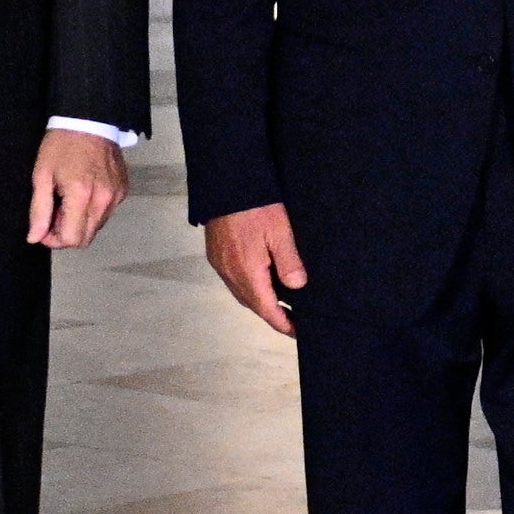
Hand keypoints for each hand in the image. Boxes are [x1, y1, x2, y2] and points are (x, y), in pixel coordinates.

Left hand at [26, 128, 124, 251]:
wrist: (89, 119)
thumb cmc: (62, 145)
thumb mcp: (42, 175)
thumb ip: (39, 210)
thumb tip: (34, 237)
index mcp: (81, 195)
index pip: (72, 239)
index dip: (54, 239)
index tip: (45, 226)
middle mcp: (103, 200)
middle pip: (86, 238)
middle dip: (67, 232)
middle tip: (55, 211)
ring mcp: (116, 196)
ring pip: (96, 227)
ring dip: (80, 222)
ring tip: (69, 199)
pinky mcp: (122, 190)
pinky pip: (106, 213)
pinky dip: (93, 210)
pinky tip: (84, 192)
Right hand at [204, 201, 305, 336]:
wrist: (224, 182)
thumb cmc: (253, 204)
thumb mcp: (280, 231)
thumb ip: (289, 262)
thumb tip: (297, 287)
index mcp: (247, 272)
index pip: (267, 309)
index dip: (283, 324)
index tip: (297, 332)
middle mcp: (230, 273)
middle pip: (252, 304)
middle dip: (271, 314)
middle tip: (292, 319)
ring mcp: (220, 264)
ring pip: (241, 292)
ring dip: (259, 300)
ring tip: (279, 302)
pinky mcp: (216, 253)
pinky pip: (233, 279)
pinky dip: (249, 286)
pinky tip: (260, 279)